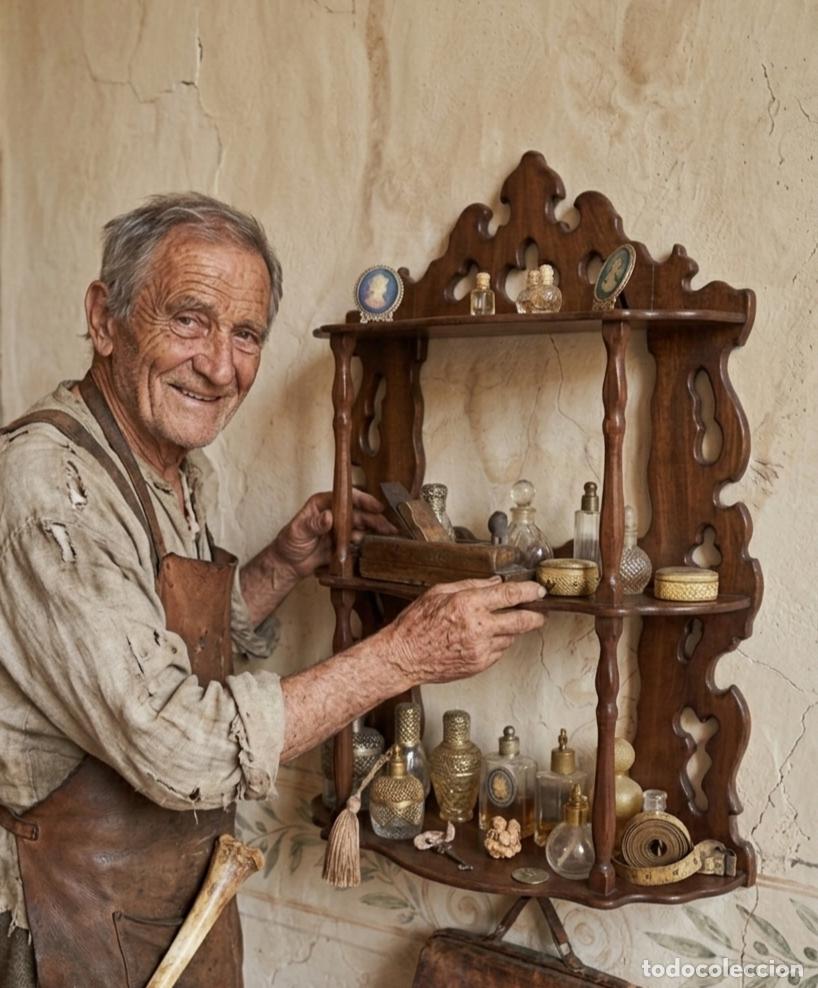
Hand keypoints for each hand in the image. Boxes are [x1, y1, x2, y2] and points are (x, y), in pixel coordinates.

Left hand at [271, 489, 394, 580]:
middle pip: (358, 512)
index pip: (345, 498)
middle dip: (374, 518)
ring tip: (388, 535)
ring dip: (375, 530)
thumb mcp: (298, 531)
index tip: (376, 506)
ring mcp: (340, 528)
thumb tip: (328, 517)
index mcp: (323, 504)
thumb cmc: (289, 543)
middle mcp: (334, 514)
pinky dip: (368, 543)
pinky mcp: (343, 543)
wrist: (289, 564)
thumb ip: (314, 524)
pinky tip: (378, 545)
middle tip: (387, 526)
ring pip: (362, 526)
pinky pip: (358, 541)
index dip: (363, 500)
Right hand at [382, 577, 545, 684]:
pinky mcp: (479, 665)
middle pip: (522, 621)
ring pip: (511, 637)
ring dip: (512, 630)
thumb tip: (494, 583)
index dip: (529, 591)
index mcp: (468, 604)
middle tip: (540, 612)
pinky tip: (484, 638)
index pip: (510, 594)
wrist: (404, 657)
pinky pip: (499, 652)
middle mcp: (478, 627)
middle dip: (536, 616)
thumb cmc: (415, 624)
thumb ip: (470, 585)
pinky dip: (498, 643)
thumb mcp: (438, 592)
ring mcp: (481, 649)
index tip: (538, 590)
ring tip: (500, 623)